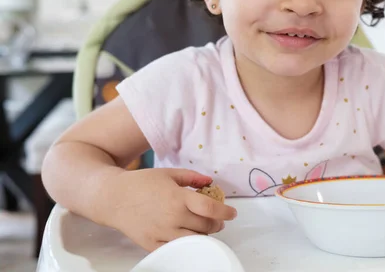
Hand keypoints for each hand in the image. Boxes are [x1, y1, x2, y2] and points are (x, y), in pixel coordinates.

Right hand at [97, 168, 236, 250]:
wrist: (113, 198)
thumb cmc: (141, 183)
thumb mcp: (169, 173)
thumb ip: (192, 177)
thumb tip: (210, 182)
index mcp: (178, 198)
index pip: (210, 209)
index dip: (225, 212)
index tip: (233, 212)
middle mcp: (172, 218)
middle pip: (206, 227)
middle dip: (217, 223)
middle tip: (218, 220)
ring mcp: (162, 233)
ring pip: (194, 240)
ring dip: (204, 234)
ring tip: (204, 227)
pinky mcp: (152, 244)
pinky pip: (176, 249)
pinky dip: (187, 244)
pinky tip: (188, 235)